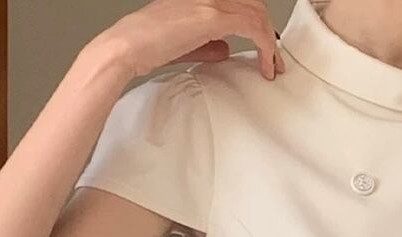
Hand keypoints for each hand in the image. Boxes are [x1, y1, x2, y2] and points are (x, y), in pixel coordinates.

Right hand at [97, 0, 284, 81]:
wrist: (127, 47)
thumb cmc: (147, 45)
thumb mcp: (186, 42)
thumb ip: (208, 43)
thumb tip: (226, 50)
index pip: (240, 0)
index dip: (257, 22)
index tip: (266, 46)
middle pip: (253, 3)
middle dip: (268, 32)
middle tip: (273, 59)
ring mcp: (210, 0)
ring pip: (257, 13)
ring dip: (270, 42)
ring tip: (271, 66)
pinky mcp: (212, 16)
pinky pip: (252, 27)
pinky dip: (265, 48)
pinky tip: (265, 65)